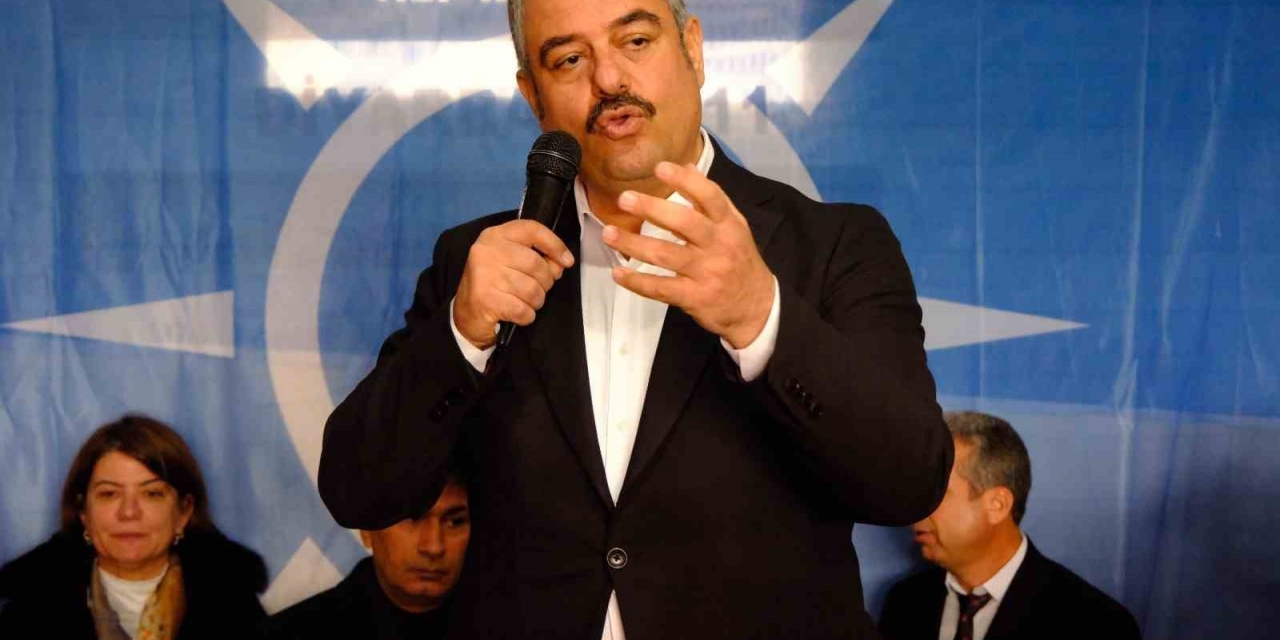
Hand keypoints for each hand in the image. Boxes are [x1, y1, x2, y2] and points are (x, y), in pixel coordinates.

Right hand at [454, 220, 574, 348]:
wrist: (466, 314)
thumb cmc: (494, 284)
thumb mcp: (511, 261)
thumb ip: (536, 256)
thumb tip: (561, 263)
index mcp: (494, 235)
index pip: (532, 229)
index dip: (554, 244)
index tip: (566, 260)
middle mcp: (486, 251)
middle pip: (535, 263)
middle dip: (545, 281)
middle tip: (539, 288)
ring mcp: (483, 275)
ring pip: (531, 289)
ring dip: (536, 301)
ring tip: (526, 302)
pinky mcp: (485, 299)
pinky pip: (523, 310)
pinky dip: (527, 316)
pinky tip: (518, 313)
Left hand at [603, 161, 774, 348]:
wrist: (756, 307)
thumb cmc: (740, 261)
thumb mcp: (735, 227)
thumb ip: (711, 198)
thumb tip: (687, 164)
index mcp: (728, 224)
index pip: (710, 196)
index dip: (685, 180)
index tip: (660, 167)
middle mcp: (718, 245)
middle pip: (685, 223)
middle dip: (652, 209)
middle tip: (625, 199)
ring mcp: (706, 273)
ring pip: (665, 255)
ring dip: (634, 243)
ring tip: (608, 233)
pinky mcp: (695, 297)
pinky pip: (661, 288)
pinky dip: (637, 282)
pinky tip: (619, 273)